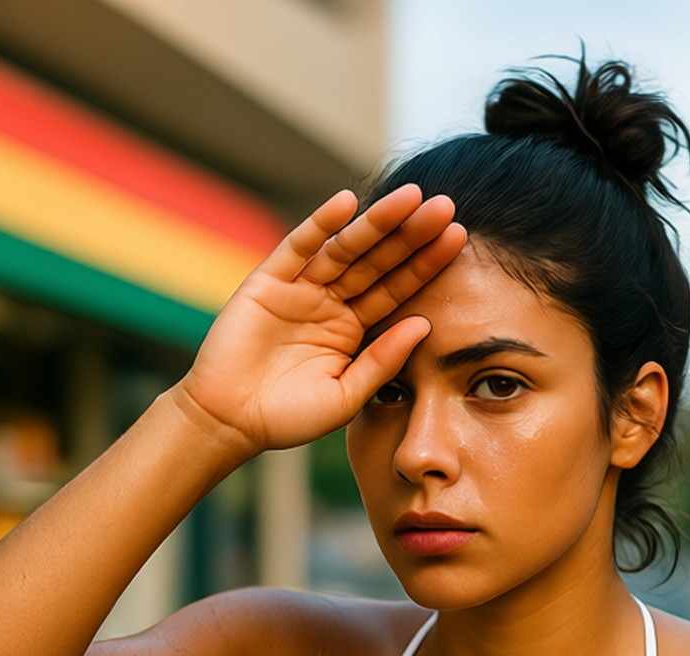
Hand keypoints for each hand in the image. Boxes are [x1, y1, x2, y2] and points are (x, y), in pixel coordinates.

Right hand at [175, 185, 466, 455]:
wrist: (231, 422)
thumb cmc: (289, 418)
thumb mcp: (347, 396)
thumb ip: (383, 361)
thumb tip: (424, 324)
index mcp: (353, 329)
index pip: (397, 290)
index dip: (425, 265)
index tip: (458, 239)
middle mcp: (331, 302)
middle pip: (378, 261)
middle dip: (410, 235)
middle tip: (446, 207)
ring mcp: (301, 289)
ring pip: (346, 248)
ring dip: (377, 222)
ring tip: (411, 197)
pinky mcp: (269, 281)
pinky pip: (298, 247)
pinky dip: (321, 224)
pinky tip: (348, 203)